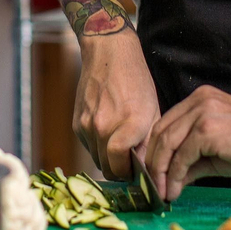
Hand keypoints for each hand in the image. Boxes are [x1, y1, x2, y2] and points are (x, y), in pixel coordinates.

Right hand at [75, 32, 159, 180]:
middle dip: (120, 171)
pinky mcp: (77, 123)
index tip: (137, 173)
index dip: (129, 175)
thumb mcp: (153, 111)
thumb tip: (146, 169)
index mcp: (130, 124)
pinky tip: (108, 131)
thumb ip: (149, 142)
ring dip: (109, 160)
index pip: (121, 167)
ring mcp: (88, 125)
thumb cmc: (136, 81)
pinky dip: (98, 146)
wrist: (109, 54)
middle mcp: (105, 127)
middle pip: (108, 169)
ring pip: (97, 160)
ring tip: (121, 147)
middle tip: (131, 165)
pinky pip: (89, 146)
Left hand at [145, 85, 230, 200]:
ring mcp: (202, 113)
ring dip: (160, 172)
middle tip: (153, 187)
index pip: (166, 125)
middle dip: (153, 163)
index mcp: (199, 100)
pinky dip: (174, 175)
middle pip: (161, 132)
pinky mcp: (207, 129)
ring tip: (162, 192)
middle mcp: (198, 102)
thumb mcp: (216, 154)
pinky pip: (182, 155)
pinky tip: (174, 190)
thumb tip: (169, 182)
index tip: (153, 174)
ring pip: (167, 143)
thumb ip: (191, 163)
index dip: (155, 151)